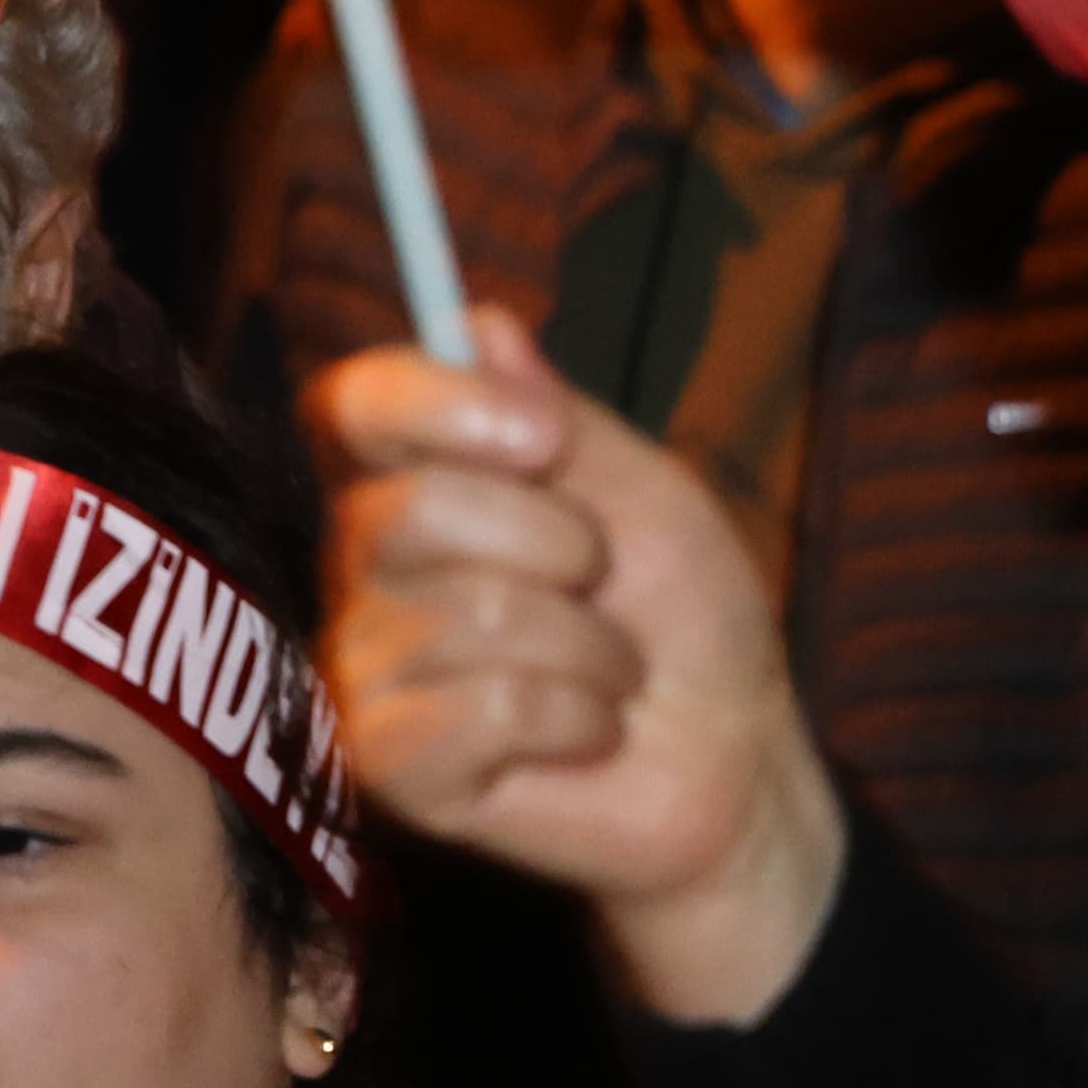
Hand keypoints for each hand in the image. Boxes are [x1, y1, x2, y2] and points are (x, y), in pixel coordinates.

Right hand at [314, 306, 847, 1025]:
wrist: (733, 760)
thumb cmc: (686, 621)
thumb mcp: (646, 495)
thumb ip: (559, 416)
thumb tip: (476, 323)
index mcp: (418, 486)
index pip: (354, 405)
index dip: (433, 405)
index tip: (541, 437)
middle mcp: (368, 570)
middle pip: (407, 511)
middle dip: (554, 547)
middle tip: (600, 585)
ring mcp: (369, 668)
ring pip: (465, 615)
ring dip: (585, 650)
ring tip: (605, 677)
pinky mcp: (391, 764)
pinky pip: (481, 710)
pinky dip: (572, 720)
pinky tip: (579, 736)